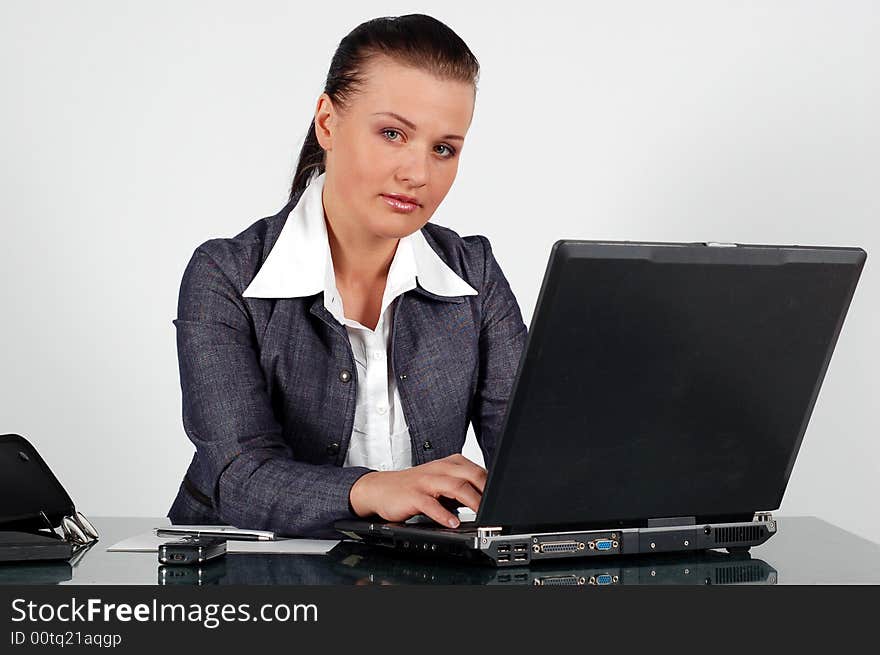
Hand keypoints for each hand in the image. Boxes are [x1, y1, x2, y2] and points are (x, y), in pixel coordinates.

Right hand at [349, 454, 486, 527]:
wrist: (380, 488)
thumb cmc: (413, 486)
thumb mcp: (441, 481)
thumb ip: (461, 487)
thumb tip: (486, 498)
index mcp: (449, 464)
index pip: (477, 471)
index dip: (492, 485)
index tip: (503, 500)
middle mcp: (439, 469)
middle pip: (470, 475)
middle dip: (487, 492)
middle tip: (496, 509)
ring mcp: (426, 481)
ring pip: (455, 487)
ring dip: (472, 502)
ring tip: (482, 516)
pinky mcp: (413, 495)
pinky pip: (431, 504)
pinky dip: (444, 515)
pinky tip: (453, 524)